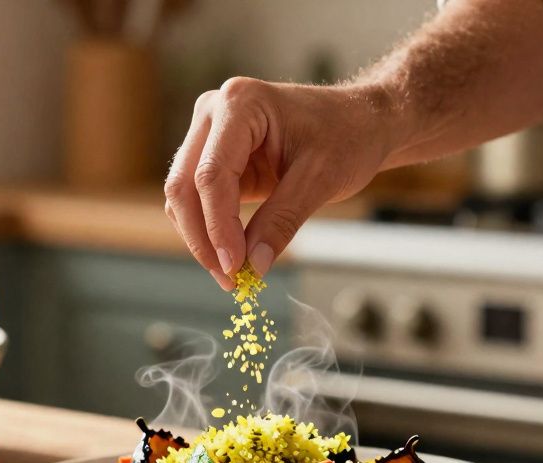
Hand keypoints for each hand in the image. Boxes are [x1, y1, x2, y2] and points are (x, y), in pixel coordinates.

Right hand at [164, 77, 391, 288]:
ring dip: (201, 239)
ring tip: (234, 274)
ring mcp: (209, 133)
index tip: (235, 267)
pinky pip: (198, 200)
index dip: (218, 225)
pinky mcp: (214, 157)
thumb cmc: (347, 136)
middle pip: (184, 185)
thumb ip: (282, 220)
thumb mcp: (321, 179)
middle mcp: (214, 112)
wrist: (360, 121)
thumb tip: (253, 265)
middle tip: (230, 279)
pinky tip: (233, 256)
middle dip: (202, 237)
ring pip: (183, 197)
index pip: (211, 174)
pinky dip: (210, 231)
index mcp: (240, 103)